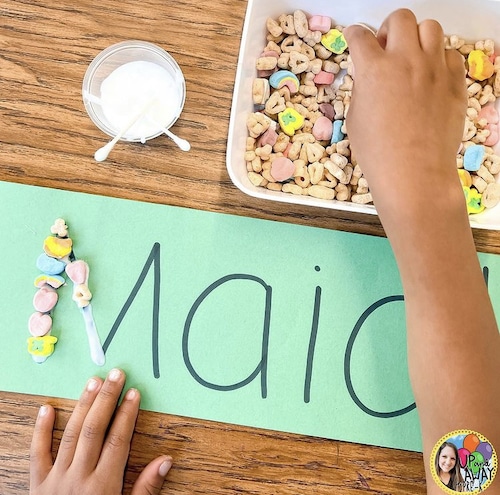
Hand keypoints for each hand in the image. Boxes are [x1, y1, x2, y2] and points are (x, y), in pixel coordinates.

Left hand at [30, 369, 171, 494]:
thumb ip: (146, 488)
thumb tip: (166, 460)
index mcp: (103, 485)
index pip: (118, 440)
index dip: (128, 414)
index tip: (134, 392)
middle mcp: (79, 477)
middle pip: (95, 429)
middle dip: (107, 399)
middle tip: (116, 374)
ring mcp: (56, 479)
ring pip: (71, 434)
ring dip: (82, 405)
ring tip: (93, 381)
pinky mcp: (37, 485)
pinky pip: (37, 453)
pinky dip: (41, 430)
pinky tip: (47, 408)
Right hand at [344, 9, 466, 221]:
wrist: (413, 173)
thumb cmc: (377, 153)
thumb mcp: (355, 119)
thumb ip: (362, 89)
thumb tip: (369, 78)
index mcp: (374, 69)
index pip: (360, 37)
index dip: (354, 34)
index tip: (355, 36)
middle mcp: (405, 60)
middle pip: (400, 18)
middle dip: (389, 28)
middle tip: (386, 46)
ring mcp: (434, 69)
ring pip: (431, 28)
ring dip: (417, 37)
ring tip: (411, 57)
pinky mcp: (455, 83)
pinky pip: (450, 55)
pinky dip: (439, 59)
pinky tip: (430, 76)